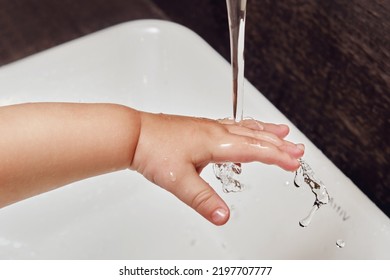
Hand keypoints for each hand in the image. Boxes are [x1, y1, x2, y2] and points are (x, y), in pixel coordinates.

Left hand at [130, 112, 303, 224]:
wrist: (134, 134)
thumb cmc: (153, 150)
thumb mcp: (180, 181)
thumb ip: (204, 200)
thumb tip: (223, 217)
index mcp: (215, 142)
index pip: (254, 150)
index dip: (276, 157)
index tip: (294, 161)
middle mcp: (215, 131)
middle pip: (254, 137)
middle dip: (278, 144)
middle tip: (297, 148)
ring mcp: (207, 127)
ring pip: (243, 128)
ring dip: (265, 132)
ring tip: (280, 131)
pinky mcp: (199, 128)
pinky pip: (231, 126)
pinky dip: (245, 128)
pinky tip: (243, 131)